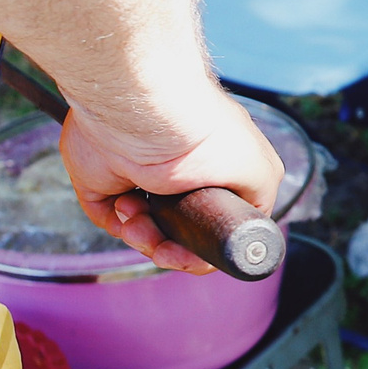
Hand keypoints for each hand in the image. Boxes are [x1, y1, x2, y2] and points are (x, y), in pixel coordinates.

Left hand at [56, 92, 285, 275]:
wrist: (143, 115)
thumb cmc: (203, 134)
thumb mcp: (260, 170)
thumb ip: (261, 200)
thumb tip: (253, 234)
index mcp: (217, 168)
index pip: (215, 219)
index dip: (206, 245)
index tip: (197, 252)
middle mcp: (181, 173)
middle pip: (180, 230)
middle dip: (173, 247)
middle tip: (167, 249)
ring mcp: (143, 177)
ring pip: (146, 230)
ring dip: (146, 238)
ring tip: (142, 221)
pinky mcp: (106, 180)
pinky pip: (112, 220)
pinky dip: (120, 225)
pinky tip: (127, 210)